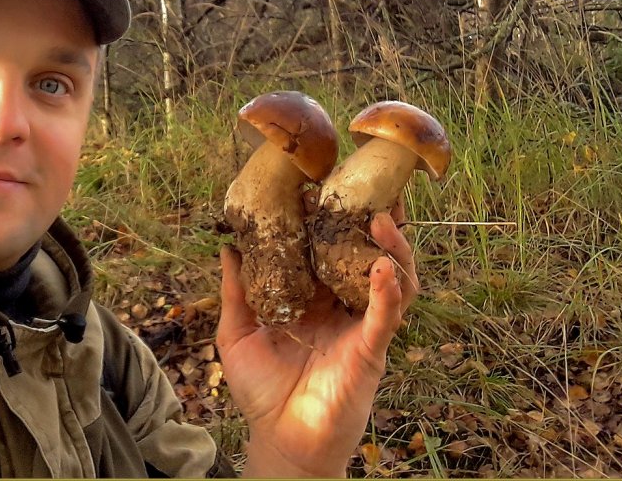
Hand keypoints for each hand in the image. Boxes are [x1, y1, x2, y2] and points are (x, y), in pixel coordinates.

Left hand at [217, 205, 417, 477]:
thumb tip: (229, 246)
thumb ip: (236, 291)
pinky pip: (388, 314)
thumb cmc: (261, 391)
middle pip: (368, 254)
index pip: (330, 248)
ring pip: (392, 277)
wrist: (281, 439)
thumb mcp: (237, 332)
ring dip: (392, 247)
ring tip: (383, 217)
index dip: (334, 219)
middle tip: (376, 186)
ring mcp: (361, 325)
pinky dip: (390, 289)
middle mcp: (342, 306)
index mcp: (314, 297)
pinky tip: (384, 267)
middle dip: (378, 220)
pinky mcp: (372, 349)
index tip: (328, 184)